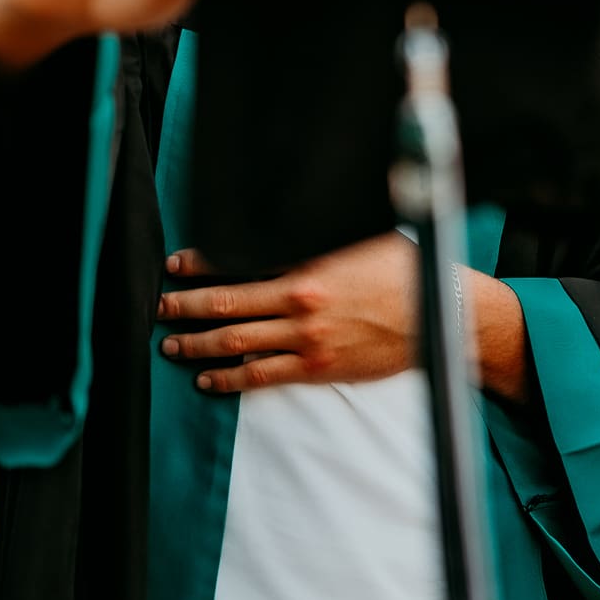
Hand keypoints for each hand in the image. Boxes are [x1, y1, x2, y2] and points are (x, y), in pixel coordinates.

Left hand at [158, 240, 529, 401]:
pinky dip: (230, 378)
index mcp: (308, 268)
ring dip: (198, 344)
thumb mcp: (358, 239)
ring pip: (237, 345)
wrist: (441, 317)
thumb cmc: (402, 270)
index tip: (176, 265)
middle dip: (186, 306)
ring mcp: (308, 342)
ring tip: (170, 342)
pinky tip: (207, 376)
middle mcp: (301, 306)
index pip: (240, 264)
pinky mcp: (319, 370)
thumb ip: (316, 239)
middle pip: (228, 307)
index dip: (202, 266)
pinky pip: (263, 377)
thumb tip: (282, 221)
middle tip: (157, 306)